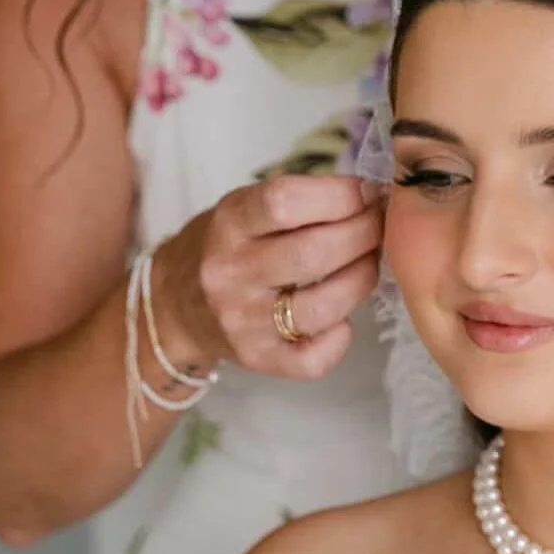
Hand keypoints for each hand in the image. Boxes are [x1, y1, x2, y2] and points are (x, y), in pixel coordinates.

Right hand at [153, 175, 383, 379]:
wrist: (174, 306)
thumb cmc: (226, 247)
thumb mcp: (245, 208)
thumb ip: (299, 201)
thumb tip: (372, 195)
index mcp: (229, 223)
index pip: (286, 202)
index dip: (340, 195)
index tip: (368, 193)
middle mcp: (230, 272)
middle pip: (312, 253)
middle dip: (364, 234)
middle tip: (379, 227)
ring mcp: (242, 321)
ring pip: (323, 306)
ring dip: (362, 279)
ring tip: (368, 264)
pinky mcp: (256, 358)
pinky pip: (312, 360)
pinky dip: (340, 338)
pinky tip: (342, 318)